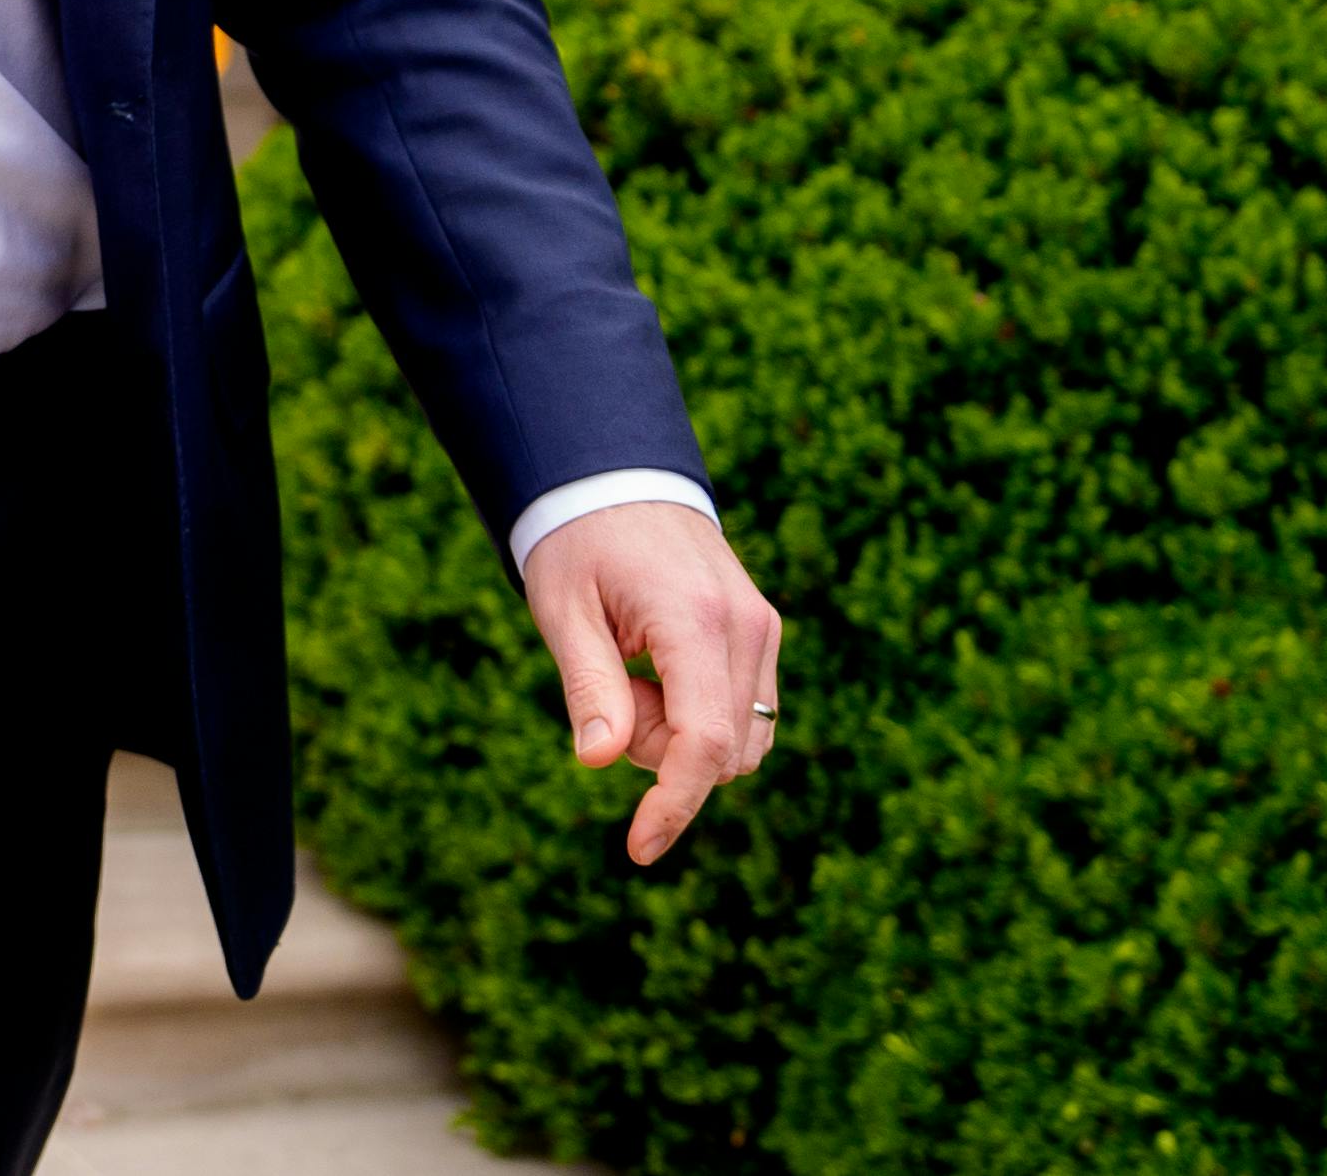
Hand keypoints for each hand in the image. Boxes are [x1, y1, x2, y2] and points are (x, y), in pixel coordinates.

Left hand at [520, 500, 783, 865]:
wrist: (617, 477)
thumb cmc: (577, 543)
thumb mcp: (562, 610)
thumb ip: (588, 686)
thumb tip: (602, 762)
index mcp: (694, 618)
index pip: (704, 742)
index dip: (674, 806)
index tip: (638, 850)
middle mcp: (746, 626)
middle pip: (722, 753)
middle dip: (660, 755)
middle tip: (610, 692)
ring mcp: (763, 629)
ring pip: (742, 743)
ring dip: (682, 738)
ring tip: (632, 675)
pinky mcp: (763, 633)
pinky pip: (747, 715)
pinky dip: (702, 719)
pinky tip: (658, 674)